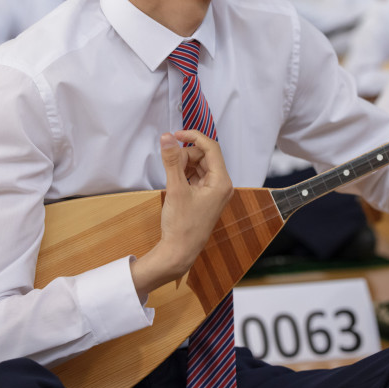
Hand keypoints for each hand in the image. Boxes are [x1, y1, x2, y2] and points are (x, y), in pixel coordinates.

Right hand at [130, 130, 233, 298]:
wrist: (179, 253)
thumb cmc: (181, 225)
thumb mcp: (175, 189)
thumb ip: (172, 160)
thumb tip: (167, 137)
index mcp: (221, 182)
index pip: (211, 148)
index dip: (193, 136)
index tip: (175, 134)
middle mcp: (222, 185)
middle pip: (204, 156)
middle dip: (186, 154)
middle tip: (169, 162)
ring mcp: (214, 192)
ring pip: (199, 166)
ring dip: (184, 164)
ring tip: (171, 175)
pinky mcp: (205, 198)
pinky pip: (196, 177)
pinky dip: (185, 174)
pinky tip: (175, 181)